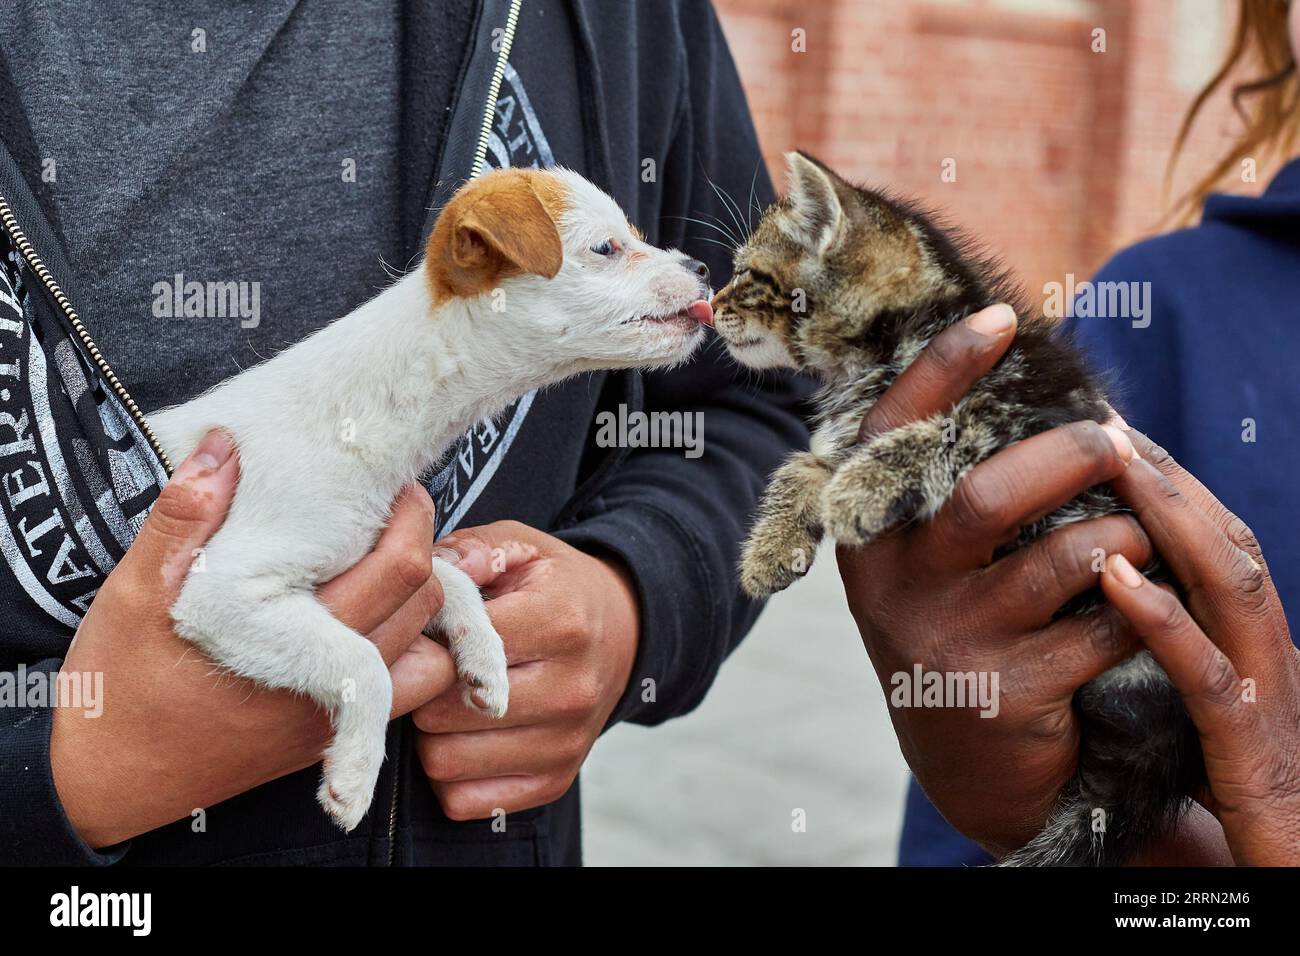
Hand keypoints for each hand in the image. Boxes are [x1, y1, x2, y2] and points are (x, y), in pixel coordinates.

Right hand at [50, 431, 456, 847]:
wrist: (104, 782)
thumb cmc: (115, 683)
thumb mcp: (133, 592)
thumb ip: (182, 519)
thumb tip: (223, 445)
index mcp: (289, 642)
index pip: (399, 573)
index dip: (411, 519)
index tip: (397, 487)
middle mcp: (325, 689)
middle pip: (426, 607)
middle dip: (421, 551)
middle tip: (393, 514)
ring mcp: (331, 720)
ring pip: (428, 655)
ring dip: (422, 608)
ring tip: (385, 565)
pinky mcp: (325, 740)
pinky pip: (400, 694)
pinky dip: (405, 652)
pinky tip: (367, 620)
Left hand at [411, 521, 638, 818]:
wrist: (622, 635)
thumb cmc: (555, 588)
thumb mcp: (522, 548)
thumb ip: (473, 549)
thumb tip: (431, 570)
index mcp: (562, 622)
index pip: (459, 650)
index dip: (420, 640)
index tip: (414, 632)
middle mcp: (571, 689)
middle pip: (442, 712)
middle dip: (419, 690)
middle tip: (423, 669)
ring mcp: (566, 743)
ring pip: (445, 761)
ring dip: (428, 735)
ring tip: (442, 700)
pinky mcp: (555, 781)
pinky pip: (463, 800)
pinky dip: (449, 775)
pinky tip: (461, 737)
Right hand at [836, 305, 1165, 856]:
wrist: (966, 763)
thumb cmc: (960, 631)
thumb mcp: (928, 566)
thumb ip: (947, 492)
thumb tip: (1023, 388)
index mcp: (870, 538)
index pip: (893, 436)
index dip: (944, 370)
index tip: (1002, 317)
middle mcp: (895, 588)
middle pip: (985, 496)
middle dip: (1066, 457)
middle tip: (1111, 442)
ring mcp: (948, 643)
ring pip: (1057, 560)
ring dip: (1120, 535)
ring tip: (1140, 533)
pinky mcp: (1006, 693)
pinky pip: (1100, 626)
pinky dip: (1137, 604)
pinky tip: (1140, 602)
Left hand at [1099, 429, 1299, 865]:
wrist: (1287, 878)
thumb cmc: (1235, 790)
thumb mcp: (1200, 703)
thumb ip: (1175, 646)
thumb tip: (1106, 587)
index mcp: (1253, 642)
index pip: (1213, 542)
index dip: (1167, 482)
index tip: (1110, 429)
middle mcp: (1270, 654)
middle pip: (1225, 542)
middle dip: (1168, 476)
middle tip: (1105, 418)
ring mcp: (1268, 698)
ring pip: (1229, 585)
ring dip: (1172, 517)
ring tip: (1114, 462)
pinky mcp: (1251, 752)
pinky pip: (1206, 675)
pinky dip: (1162, 618)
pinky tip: (1116, 576)